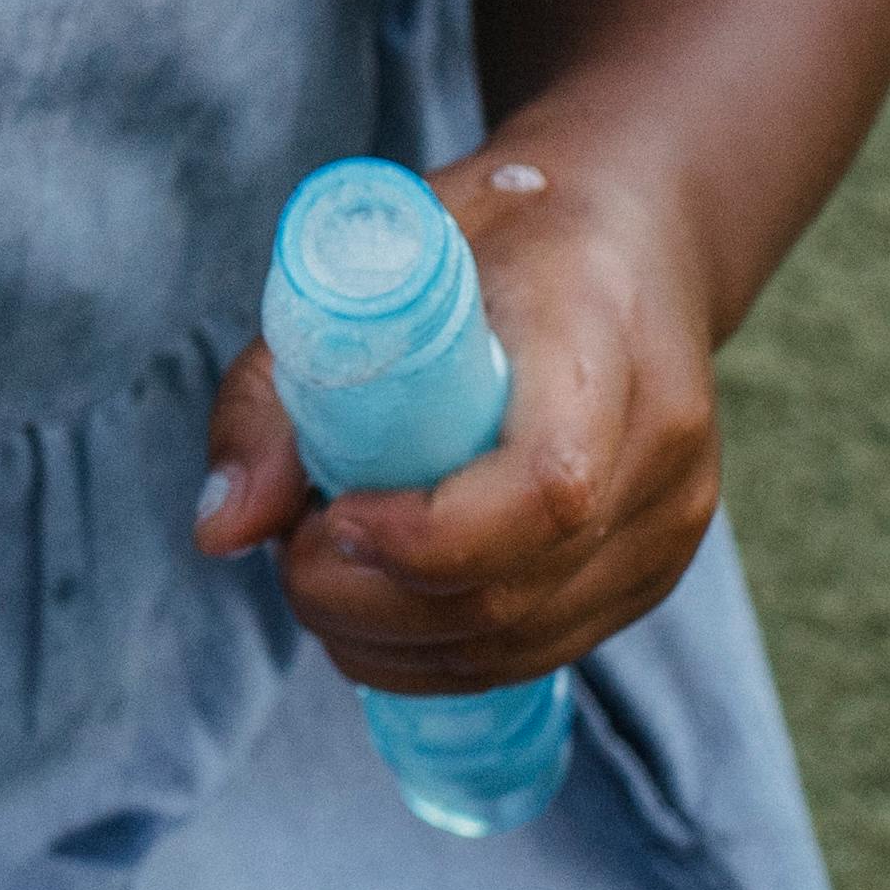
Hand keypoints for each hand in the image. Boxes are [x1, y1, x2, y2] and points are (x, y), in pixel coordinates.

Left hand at [196, 149, 721, 694]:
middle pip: (517, 591)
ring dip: (393, 642)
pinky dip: (440, 653)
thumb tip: (219, 530)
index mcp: (599, 344)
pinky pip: (541, 651)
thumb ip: (279, 391)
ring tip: (321, 575)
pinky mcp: (654, 571)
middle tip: (288, 557)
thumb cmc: (490, 237)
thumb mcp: (366, 265)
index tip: (327, 518)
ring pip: (523, 644)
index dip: (423, 535)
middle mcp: (658, 448)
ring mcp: (670, 522)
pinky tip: (376, 606)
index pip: (545, 488)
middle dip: (370, 606)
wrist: (637, 235)